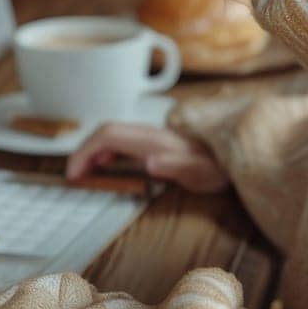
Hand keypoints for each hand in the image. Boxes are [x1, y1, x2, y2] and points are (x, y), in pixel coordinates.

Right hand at [66, 121, 228, 193]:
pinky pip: (122, 141)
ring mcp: (152, 135)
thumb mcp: (200, 172)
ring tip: (85, 173)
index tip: (75, 173)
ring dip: (94, 150)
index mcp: (153, 139)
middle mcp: (150, 133)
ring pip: (113, 134)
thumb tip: (150, 161)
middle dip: (83, 150)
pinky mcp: (155, 141)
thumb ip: (176, 165)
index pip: (109, 135)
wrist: (233, 159)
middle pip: (106, 132)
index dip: (86, 151)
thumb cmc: (218, 168)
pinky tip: (108, 165)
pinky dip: (106, 151)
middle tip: (74, 176)